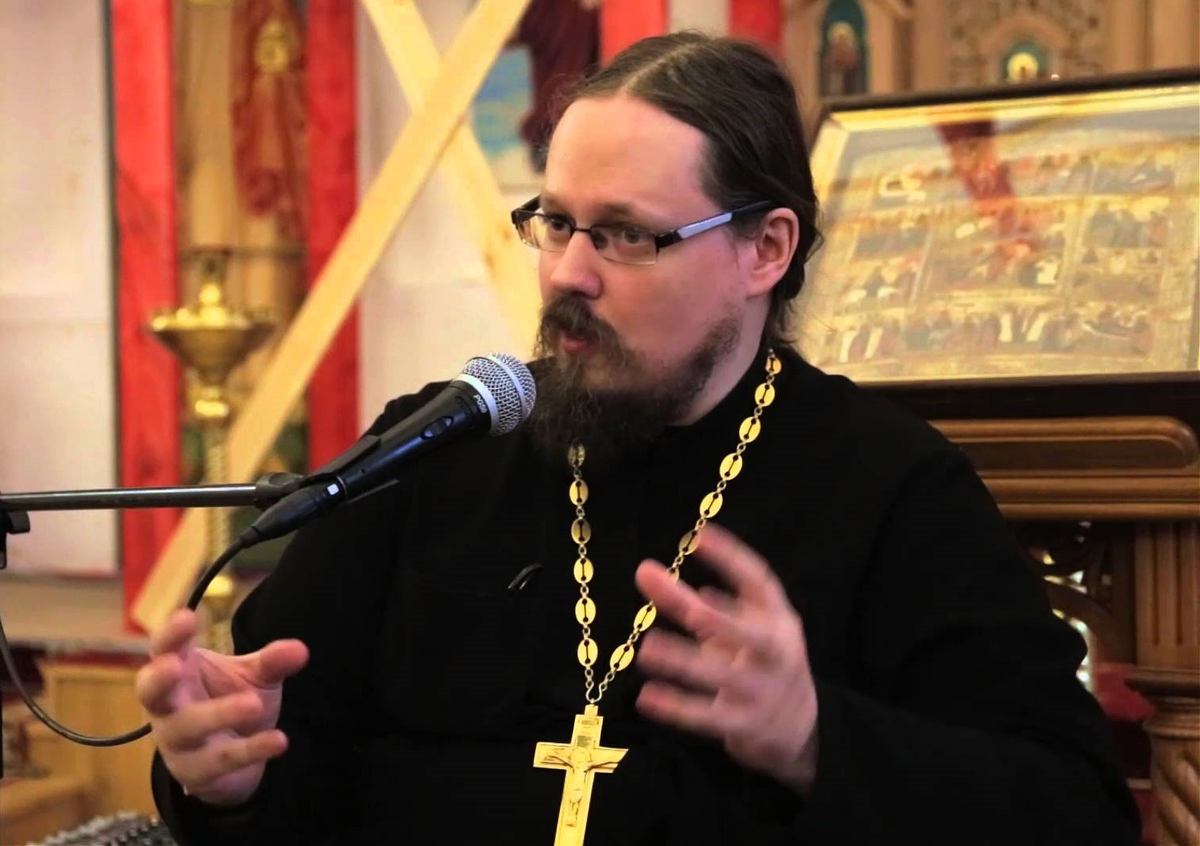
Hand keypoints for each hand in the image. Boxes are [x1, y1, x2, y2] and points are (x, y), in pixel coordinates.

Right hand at [135, 609, 308, 806]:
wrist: (233, 758)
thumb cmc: (230, 700)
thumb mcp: (253, 677)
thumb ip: (272, 662)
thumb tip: (300, 650)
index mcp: (176, 671)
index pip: (163, 649)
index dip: (170, 634)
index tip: (187, 616)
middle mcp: (166, 706)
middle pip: (151, 691)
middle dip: (159, 678)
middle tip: (175, 664)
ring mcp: (176, 741)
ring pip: (188, 728)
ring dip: (219, 715)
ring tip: (254, 704)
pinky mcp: (195, 772)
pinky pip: (219, 761)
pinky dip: (250, 750)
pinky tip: (279, 740)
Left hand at [633, 523, 818, 793]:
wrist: (801, 725)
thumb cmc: (762, 661)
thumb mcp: (742, 628)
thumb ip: (696, 603)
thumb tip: (649, 574)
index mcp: (778, 619)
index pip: (760, 582)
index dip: (732, 558)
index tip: (701, 536)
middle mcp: (776, 652)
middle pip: (742, 632)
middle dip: (707, 615)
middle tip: (676, 600)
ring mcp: (763, 690)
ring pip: (722, 676)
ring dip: (684, 662)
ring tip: (646, 649)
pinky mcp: (745, 724)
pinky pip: (708, 716)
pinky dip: (677, 708)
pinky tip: (646, 697)